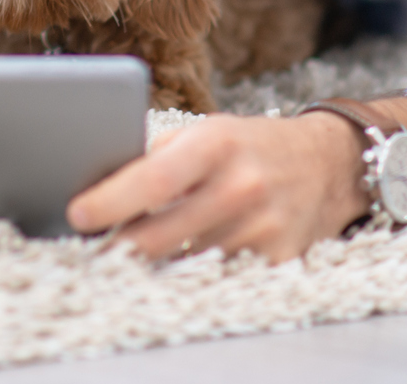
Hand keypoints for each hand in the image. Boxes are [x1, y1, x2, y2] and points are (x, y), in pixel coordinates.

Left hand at [65, 111, 371, 262]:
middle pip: (161, 234)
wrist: (328, 164)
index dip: (111, 200)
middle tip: (94, 247)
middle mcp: (241, 185)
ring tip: (137, 249)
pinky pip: (216, 275)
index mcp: (217, 144)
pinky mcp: (276, 259)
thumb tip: (102, 183)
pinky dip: (195, 269)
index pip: (154, 178)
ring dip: (156, 260)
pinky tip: (189, 256)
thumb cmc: (253, 146)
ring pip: (184, 262)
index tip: (78, 214)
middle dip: (120, 245)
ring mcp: (262, 227)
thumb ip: (160, 155)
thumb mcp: (209, 131)